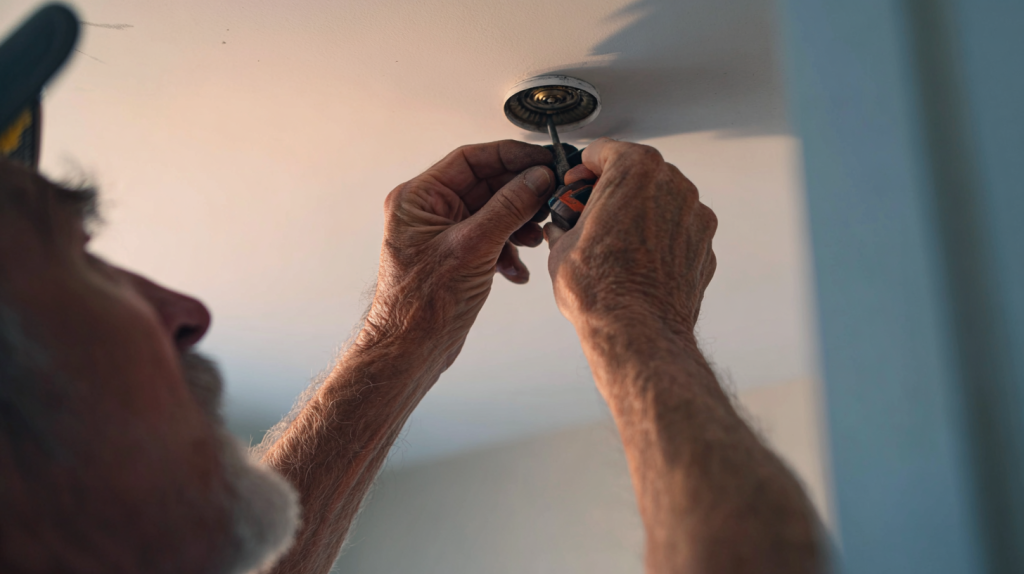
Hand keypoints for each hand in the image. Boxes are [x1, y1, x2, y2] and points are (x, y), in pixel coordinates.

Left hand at [360, 140, 554, 367]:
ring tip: (534, 240)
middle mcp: (429, 212)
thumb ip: (509, 207)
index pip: (470, 160)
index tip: (543, 160)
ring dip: (519, 225)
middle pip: (486, 186)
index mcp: (419, 198)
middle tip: (550, 198)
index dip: (510, 156)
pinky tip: (516, 271)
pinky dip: (509, 252)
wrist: (411, 351)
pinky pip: (491, 240)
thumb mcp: (474, 247)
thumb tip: (537, 178)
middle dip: (520, 196)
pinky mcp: (457, 258)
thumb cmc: (422, 305)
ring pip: (493, 214)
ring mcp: (443, 235)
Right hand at [544, 138, 717, 338]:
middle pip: (637, 173)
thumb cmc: (601, 289)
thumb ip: (565, 224)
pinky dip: (659, 238)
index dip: (584, 168)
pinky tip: (637, 261)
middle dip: (613, 190)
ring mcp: (694, 216)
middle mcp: (672, 186)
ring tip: (613, 242)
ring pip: (661, 201)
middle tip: (590, 213)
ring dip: (638, 213)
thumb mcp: (561, 246)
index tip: (577, 182)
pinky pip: (677, 230)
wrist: (636, 331)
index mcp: (635, 171)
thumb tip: (563, 228)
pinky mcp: (705, 245)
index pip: (605, 150)